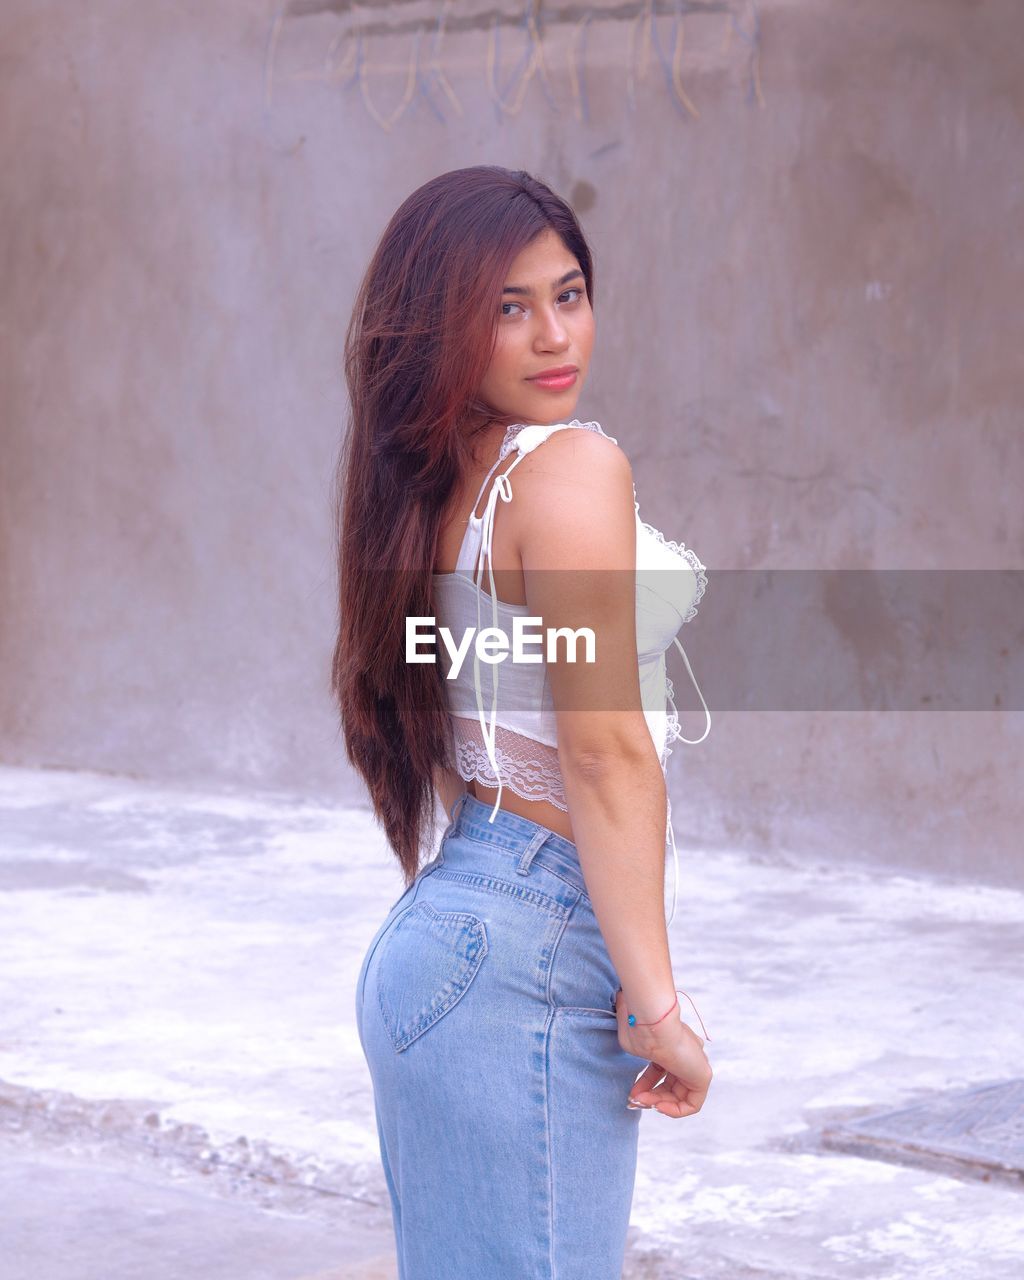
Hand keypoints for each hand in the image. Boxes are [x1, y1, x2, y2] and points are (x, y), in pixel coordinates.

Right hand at [614, 988, 712, 1118]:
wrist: (653, 1025)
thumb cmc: (642, 1032)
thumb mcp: (638, 1048)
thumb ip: (640, 1059)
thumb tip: (637, 1062)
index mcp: (672, 1044)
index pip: (661, 1071)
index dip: (646, 1085)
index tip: (632, 1092)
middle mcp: (686, 1054)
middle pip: (669, 1086)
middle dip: (649, 1096)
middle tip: (633, 1100)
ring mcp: (695, 1065)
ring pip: (678, 1096)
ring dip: (656, 1103)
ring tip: (639, 1102)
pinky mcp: (703, 1077)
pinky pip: (691, 1104)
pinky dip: (674, 1110)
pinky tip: (657, 1106)